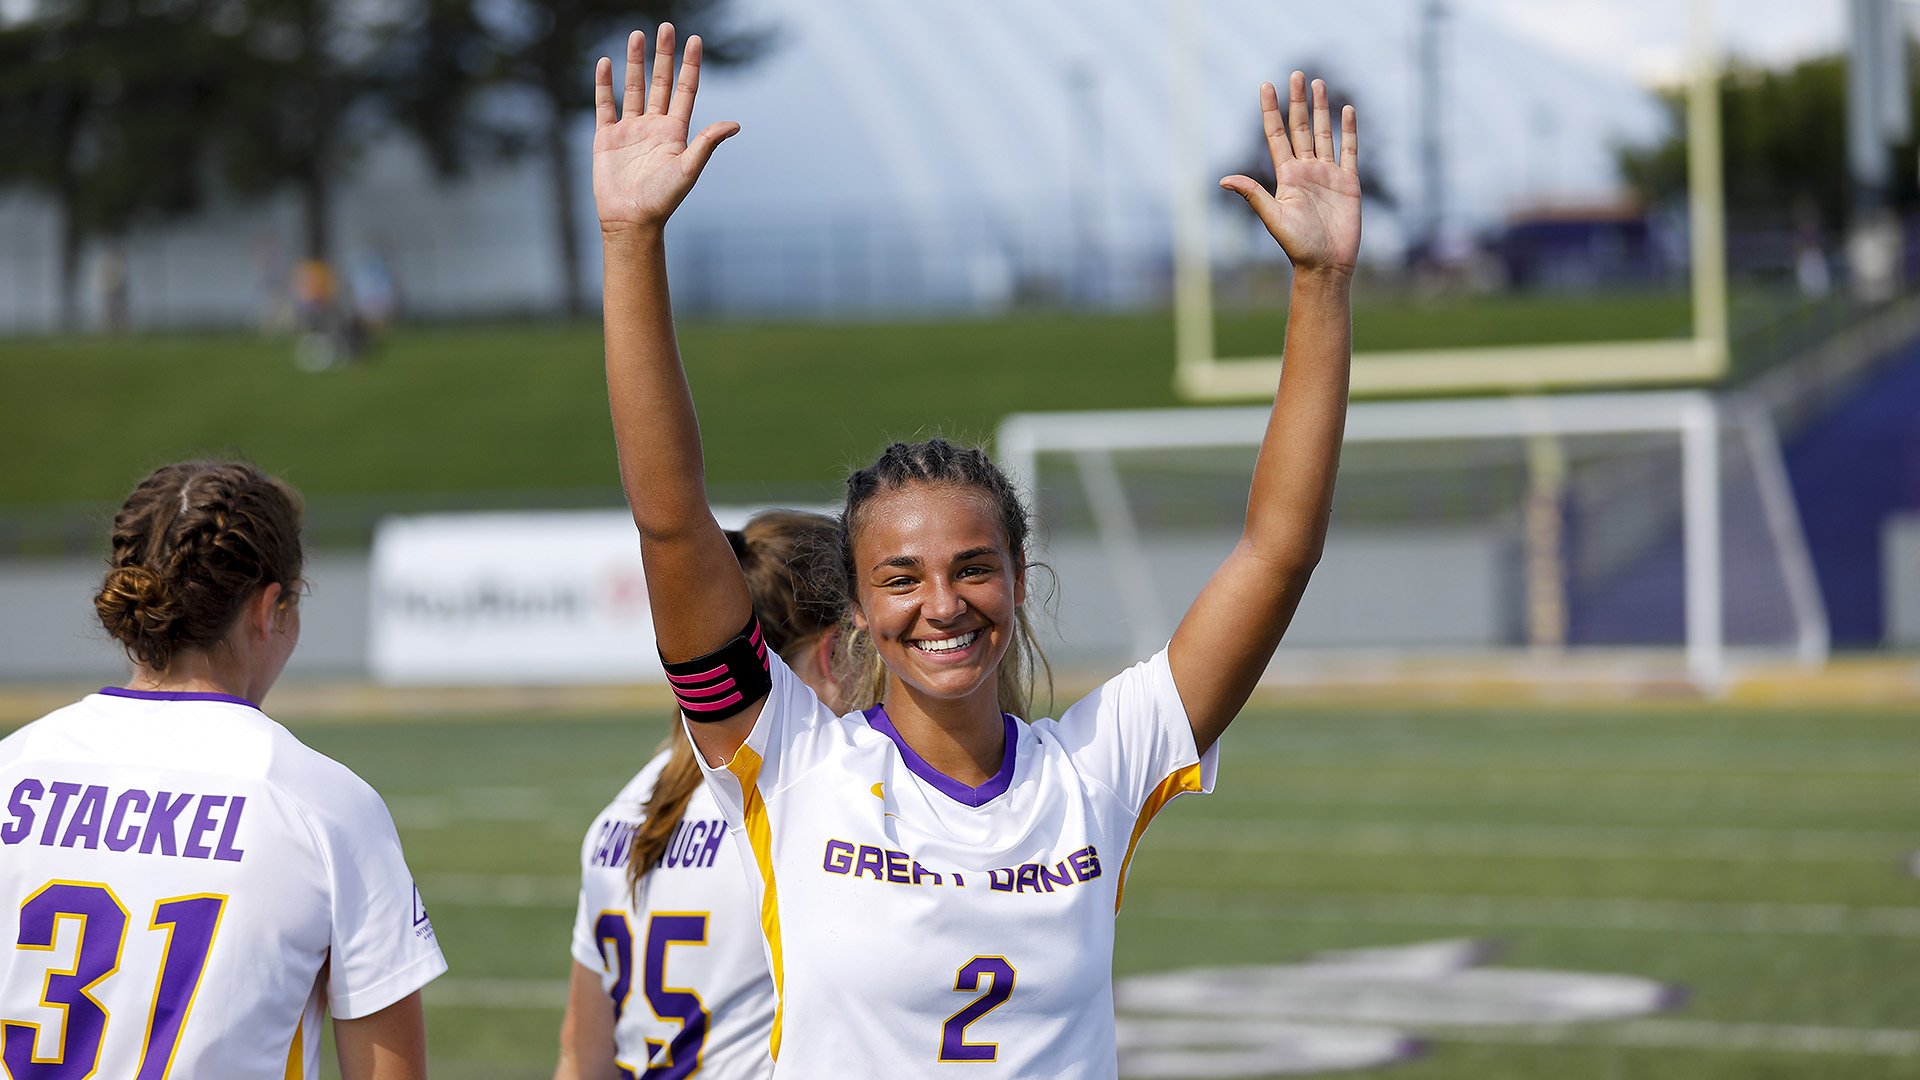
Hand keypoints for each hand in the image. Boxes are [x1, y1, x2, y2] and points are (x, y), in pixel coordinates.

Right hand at [592, 24, 739, 234]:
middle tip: (666, 27)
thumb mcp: (688, 169)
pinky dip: (604, 84)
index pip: (685, 90)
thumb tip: (735, 124)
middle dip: (664, 55)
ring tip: (637, 35)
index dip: (690, 66)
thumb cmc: (663, 200)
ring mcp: (630, 130)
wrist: (631, 221)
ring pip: (633, 88)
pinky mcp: (606, 137)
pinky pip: (605, 104)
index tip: (694, 40)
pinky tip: (605, 63)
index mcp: (676, 132)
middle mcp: (654, 126)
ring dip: (635, 62)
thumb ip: (707, 144)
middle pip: (660, 82)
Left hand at [1220, 73, 1360, 276]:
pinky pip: (1350, 150)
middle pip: (1300, 127)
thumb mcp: (1273, 217)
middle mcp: (1306, 170)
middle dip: (1297, 101)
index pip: (1276, 135)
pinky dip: (1349, 130)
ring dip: (1321, 109)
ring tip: (1318, 84)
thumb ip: (1253, 194)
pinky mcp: (1349, 182)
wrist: (1326, 266)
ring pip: (1323, 133)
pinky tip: (1346, 110)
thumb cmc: (1298, 247)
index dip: (1271, 110)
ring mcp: (1328, 174)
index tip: (1265, 85)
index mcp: (1286, 176)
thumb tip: (1224, 179)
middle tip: (1296, 74)